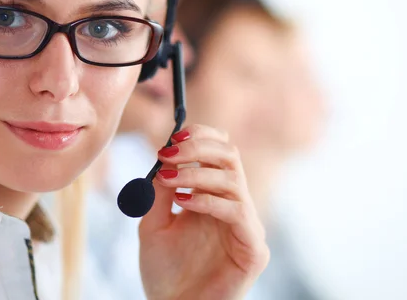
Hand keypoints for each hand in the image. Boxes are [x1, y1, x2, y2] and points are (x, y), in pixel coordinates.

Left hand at [139, 124, 269, 299]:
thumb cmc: (165, 271)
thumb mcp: (153, 223)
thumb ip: (159, 191)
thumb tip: (163, 155)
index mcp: (214, 196)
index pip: (221, 151)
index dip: (203, 136)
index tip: (174, 135)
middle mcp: (233, 205)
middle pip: (231, 156)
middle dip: (199, 148)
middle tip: (168, 153)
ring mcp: (246, 226)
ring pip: (233, 180)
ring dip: (197, 173)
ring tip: (168, 180)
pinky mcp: (253, 249)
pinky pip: (238, 212)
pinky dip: (209, 201)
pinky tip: (183, 202)